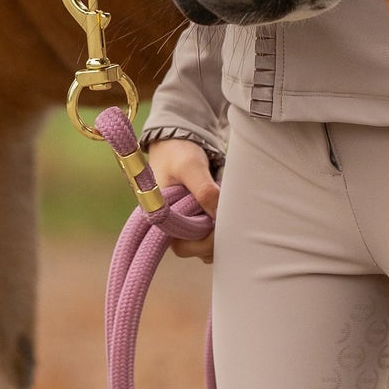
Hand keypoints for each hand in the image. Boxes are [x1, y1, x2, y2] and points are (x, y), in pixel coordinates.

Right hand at [142, 137, 218, 260]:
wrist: (177, 138)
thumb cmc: (178, 151)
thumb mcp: (191, 166)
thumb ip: (204, 191)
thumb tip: (219, 217)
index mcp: (161, 219)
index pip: (183, 245)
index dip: (204, 240)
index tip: (217, 224)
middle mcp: (171, 226)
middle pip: (196, 249)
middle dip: (215, 237)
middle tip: (227, 216)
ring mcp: (184, 224)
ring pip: (206, 244)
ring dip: (220, 232)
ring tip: (225, 209)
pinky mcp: (196, 218)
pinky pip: (211, 233)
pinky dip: (221, 226)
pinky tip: (225, 209)